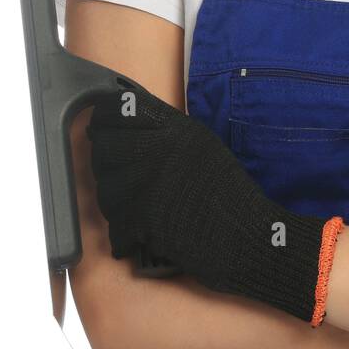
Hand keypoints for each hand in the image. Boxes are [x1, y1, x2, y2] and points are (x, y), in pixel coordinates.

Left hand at [87, 83, 343, 325]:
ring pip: (104, 187)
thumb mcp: (202, 145)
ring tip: (131, 205)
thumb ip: (166, 129)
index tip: (101, 126)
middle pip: (103, 149)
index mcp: (174, 129)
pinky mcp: (143, 219)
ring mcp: (148, 185)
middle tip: (115, 170)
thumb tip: (127, 115)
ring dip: (111, 198)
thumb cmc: (228, 192)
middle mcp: (158, 151)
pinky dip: (122, 233)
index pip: (116, 113)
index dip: (103, 120)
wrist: (247, 235)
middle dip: (103, 161)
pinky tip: (138, 232)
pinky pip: (114, 224)